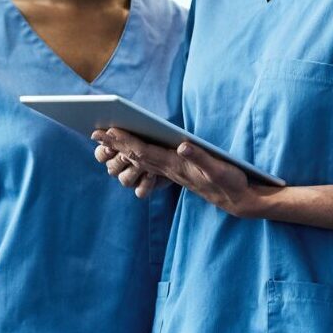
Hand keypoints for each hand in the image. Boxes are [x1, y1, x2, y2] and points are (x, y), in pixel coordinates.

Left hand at [93, 129, 253, 216]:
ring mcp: (173, 174)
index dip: (126, 141)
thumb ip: (200, 157)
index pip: (145, 152)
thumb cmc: (230, 183)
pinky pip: (152, 165)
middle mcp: (171, 170)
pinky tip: (133, 153)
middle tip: (95, 133)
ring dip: (123, 150)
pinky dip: (138, 156)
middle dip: (116, 145)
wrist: (237, 201)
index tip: (109, 131)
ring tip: (107, 141)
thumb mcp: (219, 168)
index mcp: (176, 166)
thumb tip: (182, 146)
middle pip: (137, 156)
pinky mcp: (179, 174)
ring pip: (142, 161)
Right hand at [93, 134, 166, 198]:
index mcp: (113, 151)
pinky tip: (153, 174)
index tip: (110, 148)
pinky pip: (141, 191)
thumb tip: (110, 131)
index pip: (101, 154)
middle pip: (112, 168)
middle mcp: (120, 167)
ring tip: (143, 164)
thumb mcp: (144, 127)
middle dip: (120, 161)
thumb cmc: (156, 134)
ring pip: (125, 180)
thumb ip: (127, 130)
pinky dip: (146, 184)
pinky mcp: (145, 187)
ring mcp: (132, 178)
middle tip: (126, 155)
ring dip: (133, 172)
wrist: (174, 148)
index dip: (103, 152)